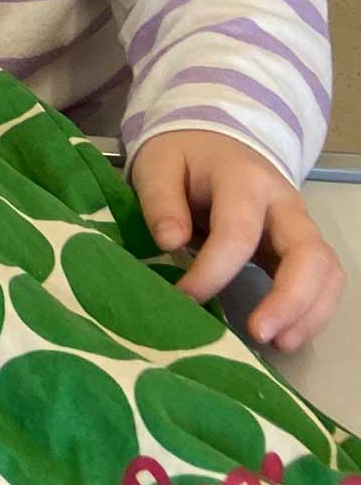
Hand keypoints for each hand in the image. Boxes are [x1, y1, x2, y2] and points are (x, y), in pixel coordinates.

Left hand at [131, 128, 344, 349]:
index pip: (239, 231)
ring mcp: (299, 225)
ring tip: (279, 344)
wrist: (213, 141)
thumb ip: (160, 200)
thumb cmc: (182, 156)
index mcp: (244, 180)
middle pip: (308, 253)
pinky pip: (322, 281)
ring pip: (326, 271)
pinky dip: (311, 311)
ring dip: (309, 312)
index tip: (184, 296)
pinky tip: (287, 336)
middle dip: (289, 299)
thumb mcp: (158, 165)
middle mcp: (284, 203)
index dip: (214, 270)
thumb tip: (169, 242)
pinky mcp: (299, 247)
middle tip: (258, 333)